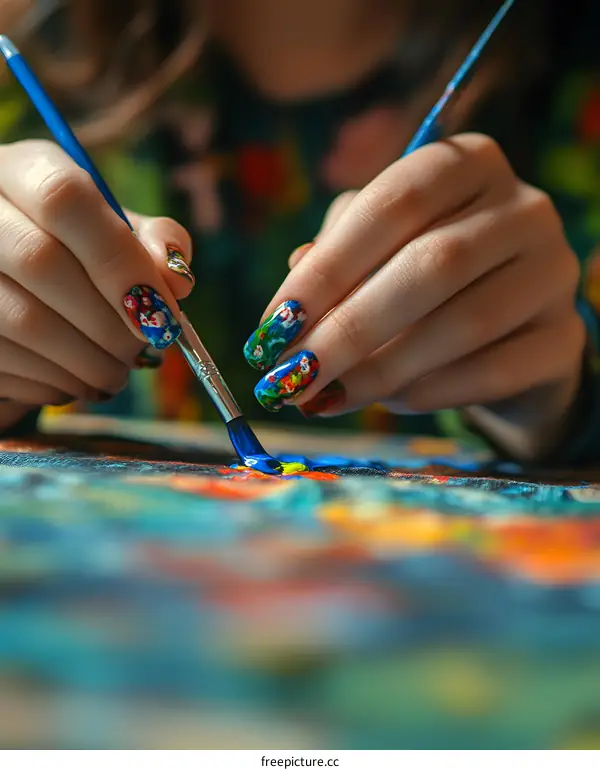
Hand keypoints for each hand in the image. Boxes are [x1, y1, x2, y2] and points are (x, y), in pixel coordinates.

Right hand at [0, 140, 193, 430]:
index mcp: (20, 171)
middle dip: (109, 323)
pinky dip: (53, 383)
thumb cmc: (71, 243)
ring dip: (86, 362)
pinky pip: (4, 362)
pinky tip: (75, 379)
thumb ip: (153, 242)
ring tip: (116, 372)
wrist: (3, 262)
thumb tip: (177, 282)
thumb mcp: (113, 224)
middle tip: (143, 351)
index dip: (122, 262)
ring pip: (22, 321)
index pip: (65, 199)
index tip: (165, 313)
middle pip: (40, 263)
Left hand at [244, 134, 584, 456]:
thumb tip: (290, 307)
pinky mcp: (563, 339)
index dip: (327, 268)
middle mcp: (524, 207)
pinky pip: (493, 370)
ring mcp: (554, 272)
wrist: (509, 328)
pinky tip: (387, 403)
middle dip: (348, 328)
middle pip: (431, 264)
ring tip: (326, 396)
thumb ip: (335, 260)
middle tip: (291, 377)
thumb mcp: (377, 250)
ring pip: (463, 322)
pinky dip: (430, 392)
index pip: (393, 203)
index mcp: (468, 164)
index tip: (274, 325)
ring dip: (382, 368)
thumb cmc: (426, 279)